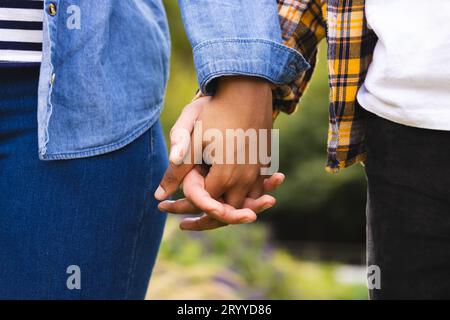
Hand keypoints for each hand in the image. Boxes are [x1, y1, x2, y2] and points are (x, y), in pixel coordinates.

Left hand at [155, 76, 277, 227]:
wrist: (247, 90)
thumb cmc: (215, 112)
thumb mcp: (191, 140)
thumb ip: (176, 170)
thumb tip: (157, 195)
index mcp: (224, 175)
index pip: (206, 204)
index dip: (187, 208)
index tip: (168, 208)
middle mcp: (245, 178)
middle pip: (226, 209)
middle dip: (207, 215)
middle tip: (184, 219)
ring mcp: (258, 172)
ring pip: (242, 202)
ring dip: (225, 206)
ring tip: (204, 204)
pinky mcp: (265, 163)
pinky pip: (254, 189)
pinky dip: (241, 195)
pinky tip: (226, 187)